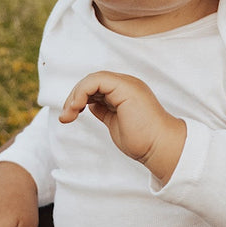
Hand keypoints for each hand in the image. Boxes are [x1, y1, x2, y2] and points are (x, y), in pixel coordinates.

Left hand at [60, 72, 185, 185]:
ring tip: (69, 114)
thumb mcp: (115, 123)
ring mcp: (127, 84)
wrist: (160, 147)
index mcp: (125, 92)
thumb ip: (104, 111)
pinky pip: (96, 81)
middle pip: (92, 81)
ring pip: (93, 79)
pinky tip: (76, 107)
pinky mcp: (125, 88)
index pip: (96, 86)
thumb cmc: (142, 141)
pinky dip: (82, 92)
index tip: (69, 116)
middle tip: (65, 117)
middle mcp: (126, 85)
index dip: (79, 98)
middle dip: (74, 97)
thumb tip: (89, 105)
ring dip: (75, 95)